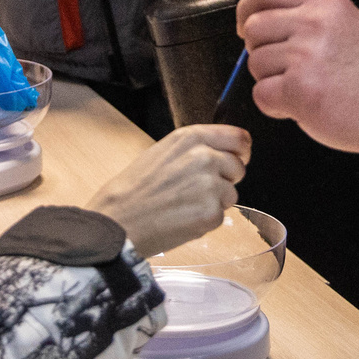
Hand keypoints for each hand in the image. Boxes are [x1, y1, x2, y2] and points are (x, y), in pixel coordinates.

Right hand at [84, 124, 250, 256]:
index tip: (238, 159)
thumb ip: (194, 149)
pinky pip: (221, 216)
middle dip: (225, 180)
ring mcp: (210, 185)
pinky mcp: (211, 213)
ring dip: (215, 202)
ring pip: (231, 194)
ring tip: (184, 205)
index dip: (241, 151)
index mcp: (190, 138)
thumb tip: (221, 152)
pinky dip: (206, 221)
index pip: (239, 137)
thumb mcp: (162, 153)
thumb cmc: (133, 190)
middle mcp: (204, 157)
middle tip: (197, 190)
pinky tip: (183, 219)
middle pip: (238, 167)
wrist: (118, 221)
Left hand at [235, 0, 358, 152]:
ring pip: (255, 62)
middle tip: (284, 65)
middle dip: (261, 50)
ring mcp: (304, 56)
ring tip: (300, 86)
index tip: (248, 23)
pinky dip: (274, 105)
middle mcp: (313, 23)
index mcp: (324, 3)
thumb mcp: (342, 22)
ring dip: (270, 79)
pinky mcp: (297, 89)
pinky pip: (260, 93)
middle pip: (255, 27)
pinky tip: (297, 105)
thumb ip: (303, 10)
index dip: (249, 6)